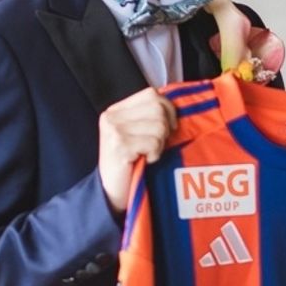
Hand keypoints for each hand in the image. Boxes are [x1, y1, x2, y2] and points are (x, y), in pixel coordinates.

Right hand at [98, 88, 178, 212]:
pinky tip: (145, 160)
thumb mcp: (135, 133)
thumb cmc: (129, 162)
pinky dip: (155, 154)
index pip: (151, 94)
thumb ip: (148, 117)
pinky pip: (154, 143)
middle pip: (157, 108)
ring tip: (148, 153)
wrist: (111, 191)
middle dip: (165, 127)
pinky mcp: (120, 146)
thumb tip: (175, 106)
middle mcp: (112, 117)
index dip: (168, 109)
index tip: (170, 126)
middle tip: (158, 143)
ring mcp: (114, 131)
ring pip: (159, 126)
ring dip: (160, 144)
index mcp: (116, 110)